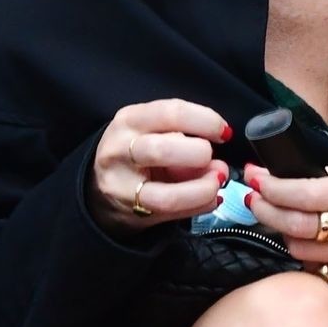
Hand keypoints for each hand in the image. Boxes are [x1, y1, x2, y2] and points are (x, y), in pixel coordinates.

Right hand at [88, 99, 231, 236]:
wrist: (102, 187)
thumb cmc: (138, 153)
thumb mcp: (154, 132)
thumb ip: (185, 137)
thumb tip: (218, 164)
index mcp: (131, 119)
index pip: (172, 112)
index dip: (206, 122)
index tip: (224, 132)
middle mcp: (120, 150)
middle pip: (163, 150)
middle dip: (200, 155)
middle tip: (215, 160)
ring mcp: (123, 186)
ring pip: (168, 195)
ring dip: (202, 189)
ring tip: (216, 182)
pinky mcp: (132, 213)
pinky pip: (173, 213)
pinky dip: (199, 205)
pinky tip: (210, 198)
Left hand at [242, 162, 327, 289]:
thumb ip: (320, 179)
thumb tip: (269, 179)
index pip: (305, 194)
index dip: (273, 189)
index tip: (255, 181)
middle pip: (298, 225)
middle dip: (267, 211)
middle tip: (255, 202)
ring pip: (302, 251)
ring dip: (285, 235)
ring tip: (285, 221)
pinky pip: (318, 269)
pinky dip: (307, 256)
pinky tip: (311, 243)